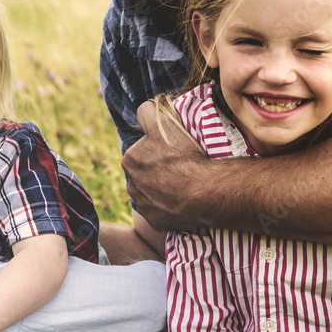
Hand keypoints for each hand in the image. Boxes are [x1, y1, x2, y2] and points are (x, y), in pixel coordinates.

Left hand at [122, 100, 205, 232]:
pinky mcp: (156, 223)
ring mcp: (143, 207)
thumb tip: (144, 109)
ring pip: (152, 194)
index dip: (157, 149)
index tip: (172, 152)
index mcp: (129, 161)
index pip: (141, 151)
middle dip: (158, 171)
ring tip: (183, 186)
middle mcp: (131, 186)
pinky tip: (183, 201)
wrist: (202, 192)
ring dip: (163, 190)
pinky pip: (162, 213)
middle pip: (146, 174)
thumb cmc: (182, 156)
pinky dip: (170, 208)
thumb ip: (147, 112)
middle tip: (180, 169)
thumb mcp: (163, 123)